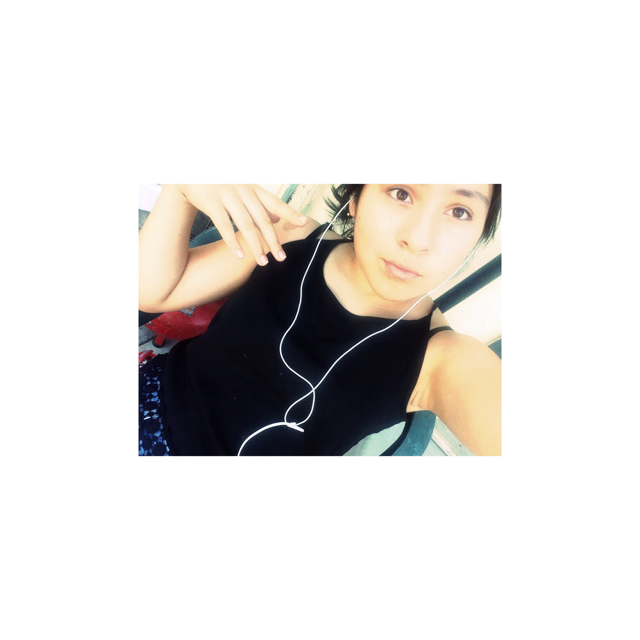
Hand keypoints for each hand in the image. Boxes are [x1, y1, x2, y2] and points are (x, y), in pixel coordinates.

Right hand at [176, 184, 307, 265]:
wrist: (190, 172)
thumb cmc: (221, 183)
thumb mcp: (244, 189)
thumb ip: (261, 204)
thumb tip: (278, 218)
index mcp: (253, 189)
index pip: (276, 203)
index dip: (290, 213)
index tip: (304, 223)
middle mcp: (243, 192)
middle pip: (262, 220)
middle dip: (273, 240)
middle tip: (282, 258)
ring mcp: (227, 196)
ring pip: (246, 225)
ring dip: (256, 245)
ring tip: (263, 262)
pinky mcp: (212, 203)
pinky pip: (224, 226)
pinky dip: (233, 242)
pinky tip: (240, 255)